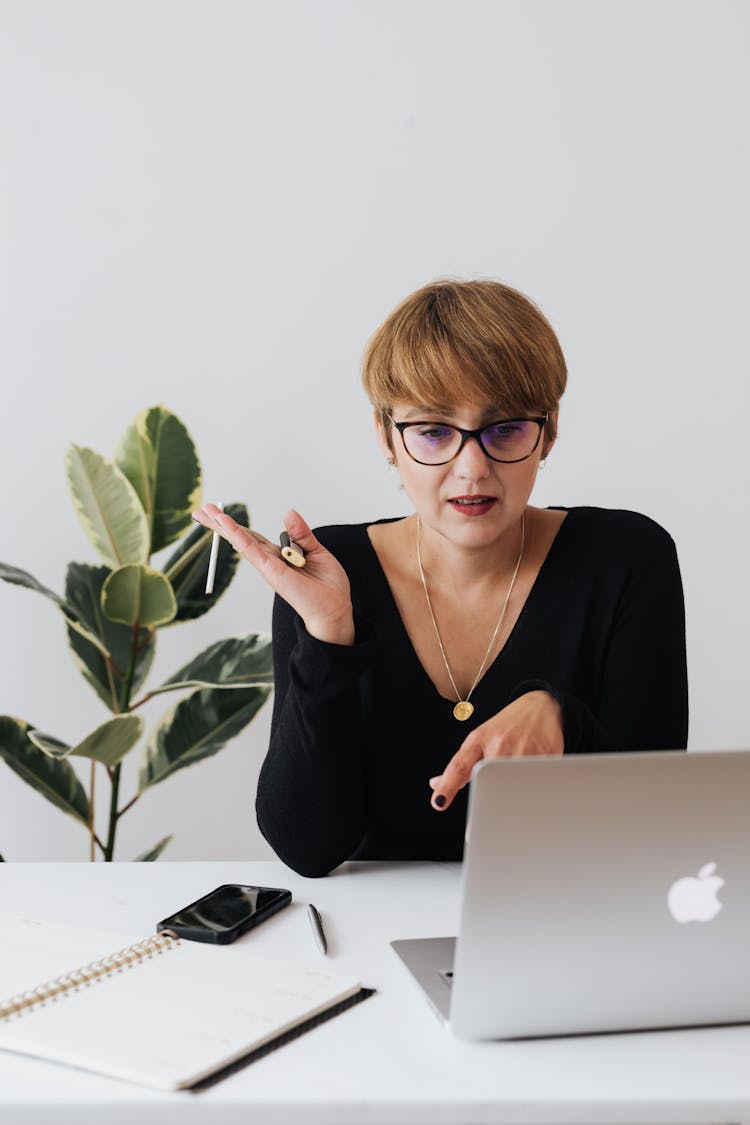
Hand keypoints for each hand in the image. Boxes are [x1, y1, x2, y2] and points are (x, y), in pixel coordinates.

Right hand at [192, 504, 354, 644]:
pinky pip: (252, 549)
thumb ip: (301, 533)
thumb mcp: (317, 551)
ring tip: (206, 512)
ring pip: (241, 541)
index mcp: (279, 556)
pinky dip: (238, 535)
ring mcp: (268, 566)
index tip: (220, 513)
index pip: (252, 537)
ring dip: (223, 525)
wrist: (334, 610)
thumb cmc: (327, 587)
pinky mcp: (272, 571)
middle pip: (240, 538)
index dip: (236, 525)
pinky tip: (226, 525)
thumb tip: (288, 513)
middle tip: (201, 510)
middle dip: (219, 524)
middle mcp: (269, 561)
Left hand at [428, 690, 563, 810]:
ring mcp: (524, 749)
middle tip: (490, 814)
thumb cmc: (505, 728)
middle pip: (489, 781)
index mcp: (479, 740)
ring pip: (516, 787)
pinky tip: (537, 787)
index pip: (459, 766)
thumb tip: (435, 785)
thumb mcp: (479, 740)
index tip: (439, 802)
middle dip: (489, 800)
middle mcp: (500, 744)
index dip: (447, 785)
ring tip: (518, 797)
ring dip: (514, 800)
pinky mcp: (548, 755)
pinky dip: (536, 793)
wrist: (541, 706)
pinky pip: (539, 784)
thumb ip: (460, 766)